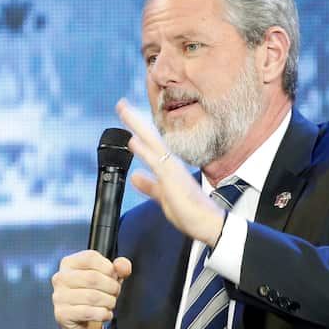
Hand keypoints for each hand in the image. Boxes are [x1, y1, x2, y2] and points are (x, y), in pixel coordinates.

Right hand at [51, 249, 131, 328]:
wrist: (81, 324)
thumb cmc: (93, 297)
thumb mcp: (108, 279)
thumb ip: (118, 268)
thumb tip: (123, 266)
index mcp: (69, 263)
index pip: (90, 257)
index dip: (108, 268)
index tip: (113, 277)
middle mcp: (60, 278)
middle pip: (93, 278)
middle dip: (111, 287)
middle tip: (114, 294)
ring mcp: (59, 296)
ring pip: (92, 296)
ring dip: (108, 302)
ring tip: (109, 304)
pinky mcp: (62, 314)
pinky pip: (88, 312)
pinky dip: (102, 314)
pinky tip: (104, 314)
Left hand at [115, 98, 225, 246]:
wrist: (208, 224)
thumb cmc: (190, 212)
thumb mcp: (163, 196)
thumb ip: (149, 186)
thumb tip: (135, 176)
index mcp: (168, 167)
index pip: (150, 145)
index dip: (138, 130)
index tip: (126, 116)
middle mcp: (170, 164)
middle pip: (150, 137)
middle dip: (134, 120)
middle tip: (120, 104)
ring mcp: (172, 169)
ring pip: (152, 142)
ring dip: (137, 126)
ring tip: (124, 111)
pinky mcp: (172, 179)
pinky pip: (156, 161)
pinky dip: (144, 150)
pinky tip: (133, 140)